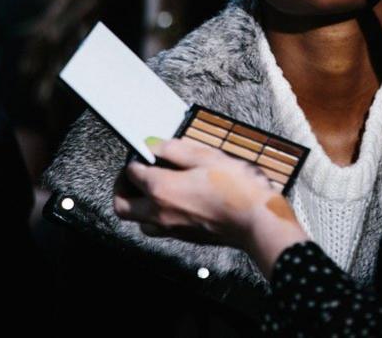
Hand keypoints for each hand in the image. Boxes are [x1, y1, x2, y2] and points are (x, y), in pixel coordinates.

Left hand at [113, 137, 308, 276]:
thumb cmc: (238, 188)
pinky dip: (156, 215)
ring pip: (138, 221)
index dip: (136, 159)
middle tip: (134, 175)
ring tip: (154, 189)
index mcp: (162, 189)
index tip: (146, 152)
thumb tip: (154, 145)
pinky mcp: (184, 237)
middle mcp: (160, 212)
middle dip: (123, 188)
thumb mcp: (208, 157)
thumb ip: (176, 150)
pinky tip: (174, 202)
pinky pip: (157, 228)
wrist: (258, 221)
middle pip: (122, 206)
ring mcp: (171, 228)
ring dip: (139, 205)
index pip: (131, 173)